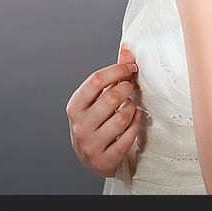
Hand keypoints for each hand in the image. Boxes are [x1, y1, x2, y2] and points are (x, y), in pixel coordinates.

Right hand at [66, 44, 140, 177]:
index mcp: (75, 106)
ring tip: (132, 106)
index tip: (132, 68)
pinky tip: (136, 120)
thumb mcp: (100, 100)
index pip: (96, 80)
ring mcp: (90, 144)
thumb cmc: (100, 124)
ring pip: (121, 118)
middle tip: (132, 88)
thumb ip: (114, 76)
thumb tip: (127, 50)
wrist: (97, 159)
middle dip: (127, 89)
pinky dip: (136, 126)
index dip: (118, 70)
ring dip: (132, 108)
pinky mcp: (103, 160)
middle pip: (110, 98)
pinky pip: (127, 138)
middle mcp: (79, 126)